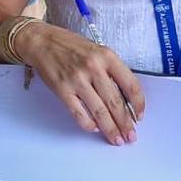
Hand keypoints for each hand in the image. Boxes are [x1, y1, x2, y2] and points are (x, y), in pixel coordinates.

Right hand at [16, 21, 145, 144]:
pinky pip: (79, 113)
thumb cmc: (70, 46)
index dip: (138, 104)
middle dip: (125, 124)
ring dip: (110, 129)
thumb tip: (124, 99)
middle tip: (130, 136)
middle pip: (116, 103)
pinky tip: (95, 128)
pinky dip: (88, 124)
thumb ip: (111, 71)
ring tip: (117, 139)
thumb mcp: (97, 51)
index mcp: (107, 56)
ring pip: (99, 112)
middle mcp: (93, 68)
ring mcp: (77, 80)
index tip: (139, 116)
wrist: (42, 41)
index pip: (131, 85)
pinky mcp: (62, 90)